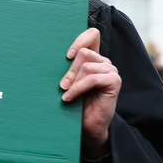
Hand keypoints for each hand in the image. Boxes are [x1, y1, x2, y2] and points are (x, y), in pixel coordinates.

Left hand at [59, 27, 120, 158]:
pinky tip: (69, 98)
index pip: (92, 35)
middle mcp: (104, 62)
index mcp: (94, 58)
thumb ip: (68, 69)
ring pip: (87, 66)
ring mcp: (111, 70)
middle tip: (62, 85)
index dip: (80, 40)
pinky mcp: (114, 81)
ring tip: (65, 93)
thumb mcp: (70, 82)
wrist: (88, 127)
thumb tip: (48, 55)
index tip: (67, 55)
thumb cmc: (77, 104)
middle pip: (84, 53)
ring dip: (73, 81)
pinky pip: (92, 78)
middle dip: (70, 70)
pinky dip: (78, 88)